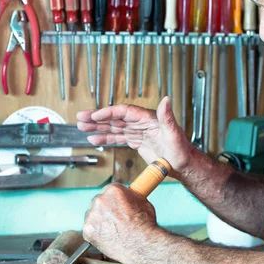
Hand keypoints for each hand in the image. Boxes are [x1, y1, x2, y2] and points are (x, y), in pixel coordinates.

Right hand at [77, 97, 193, 176]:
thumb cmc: (181, 150)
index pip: (124, 112)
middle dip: (97, 117)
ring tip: (81, 127)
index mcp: (148, 118)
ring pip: (114, 127)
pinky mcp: (136, 141)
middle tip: (80, 117)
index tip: (96, 115)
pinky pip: (118, 138)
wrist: (183, 164)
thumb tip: (166, 99)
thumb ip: (167, 117)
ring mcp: (138, 132)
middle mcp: (141, 122)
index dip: (109, 113)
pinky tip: (93, 138)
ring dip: (97, 127)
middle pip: (115, 118)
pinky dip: (105, 137)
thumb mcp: (174, 134)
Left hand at [83, 183, 158, 263]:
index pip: (108, 190)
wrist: (141, 245)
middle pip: (99, 202)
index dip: (114, 199)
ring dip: (100, 221)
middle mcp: (100, 200)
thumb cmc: (145, 225)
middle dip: (105, 209)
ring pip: (93, 216)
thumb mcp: (142, 202)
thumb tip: (128, 197)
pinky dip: (96, 233)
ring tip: (114, 230)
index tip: (116, 205)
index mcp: (113, 191)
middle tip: (115, 219)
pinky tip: (108, 237)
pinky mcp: (87, 230)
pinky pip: (89, 229)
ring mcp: (92, 216)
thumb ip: (130, 197)